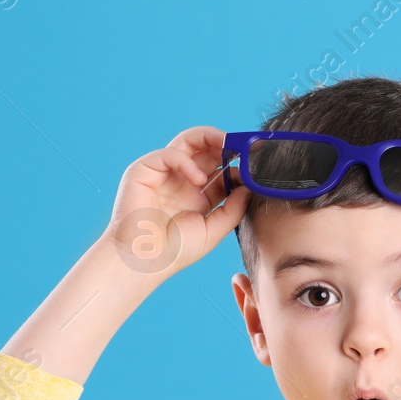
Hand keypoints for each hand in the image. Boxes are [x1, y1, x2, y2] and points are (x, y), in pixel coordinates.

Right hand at [104, 125, 250, 276]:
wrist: (143, 261)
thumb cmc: (174, 251)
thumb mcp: (213, 230)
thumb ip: (233, 208)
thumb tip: (250, 187)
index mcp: (199, 194)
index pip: (222, 168)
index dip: (238, 163)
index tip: (257, 161)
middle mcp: (182, 180)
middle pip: (207, 149)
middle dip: (227, 144)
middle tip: (245, 145)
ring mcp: (164, 173)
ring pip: (188, 141)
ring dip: (210, 138)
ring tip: (227, 145)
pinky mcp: (145, 170)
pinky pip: (170, 154)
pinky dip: (187, 162)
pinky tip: (198, 179)